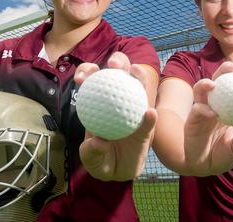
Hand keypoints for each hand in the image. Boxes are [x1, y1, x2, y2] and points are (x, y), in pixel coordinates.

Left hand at [75, 52, 156, 180]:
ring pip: (138, 86)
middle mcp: (118, 100)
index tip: (82, 78)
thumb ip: (90, 153)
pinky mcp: (148, 126)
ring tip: (135, 72)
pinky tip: (149, 113)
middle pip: (120, 73)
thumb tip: (98, 142)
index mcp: (99, 103)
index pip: (93, 80)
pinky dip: (150, 116)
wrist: (121, 172)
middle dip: (118, 60)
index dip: (87, 72)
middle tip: (113, 65)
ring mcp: (135, 110)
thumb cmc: (102, 160)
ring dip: (138, 75)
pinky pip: (149, 119)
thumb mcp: (92, 160)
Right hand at [183, 61, 232, 175]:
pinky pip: (197, 110)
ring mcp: (202, 110)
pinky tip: (211, 112)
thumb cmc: (223, 156)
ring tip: (213, 84)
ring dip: (205, 84)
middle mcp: (215, 105)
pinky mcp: (191, 119)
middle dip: (224, 70)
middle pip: (219, 82)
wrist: (204, 167)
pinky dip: (203, 109)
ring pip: (202, 91)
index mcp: (229, 109)